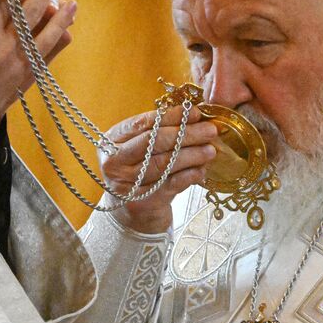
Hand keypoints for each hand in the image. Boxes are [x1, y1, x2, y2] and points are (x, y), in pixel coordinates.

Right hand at [102, 107, 219, 233]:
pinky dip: (188, 176)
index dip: (171, 116)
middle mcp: (114, 161)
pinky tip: (201, 170)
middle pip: (153, 142)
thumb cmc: (140, 170)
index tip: (195, 112)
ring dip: (191, 155)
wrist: (132, 210)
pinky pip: (169, 184)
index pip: (143, 123)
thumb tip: (194, 116)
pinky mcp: (140, 202)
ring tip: (210, 150)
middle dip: (185, 134)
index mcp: (112, 140)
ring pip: (163, 164)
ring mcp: (125, 183)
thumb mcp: (140, 148)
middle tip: (210, 130)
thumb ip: (160, 131)